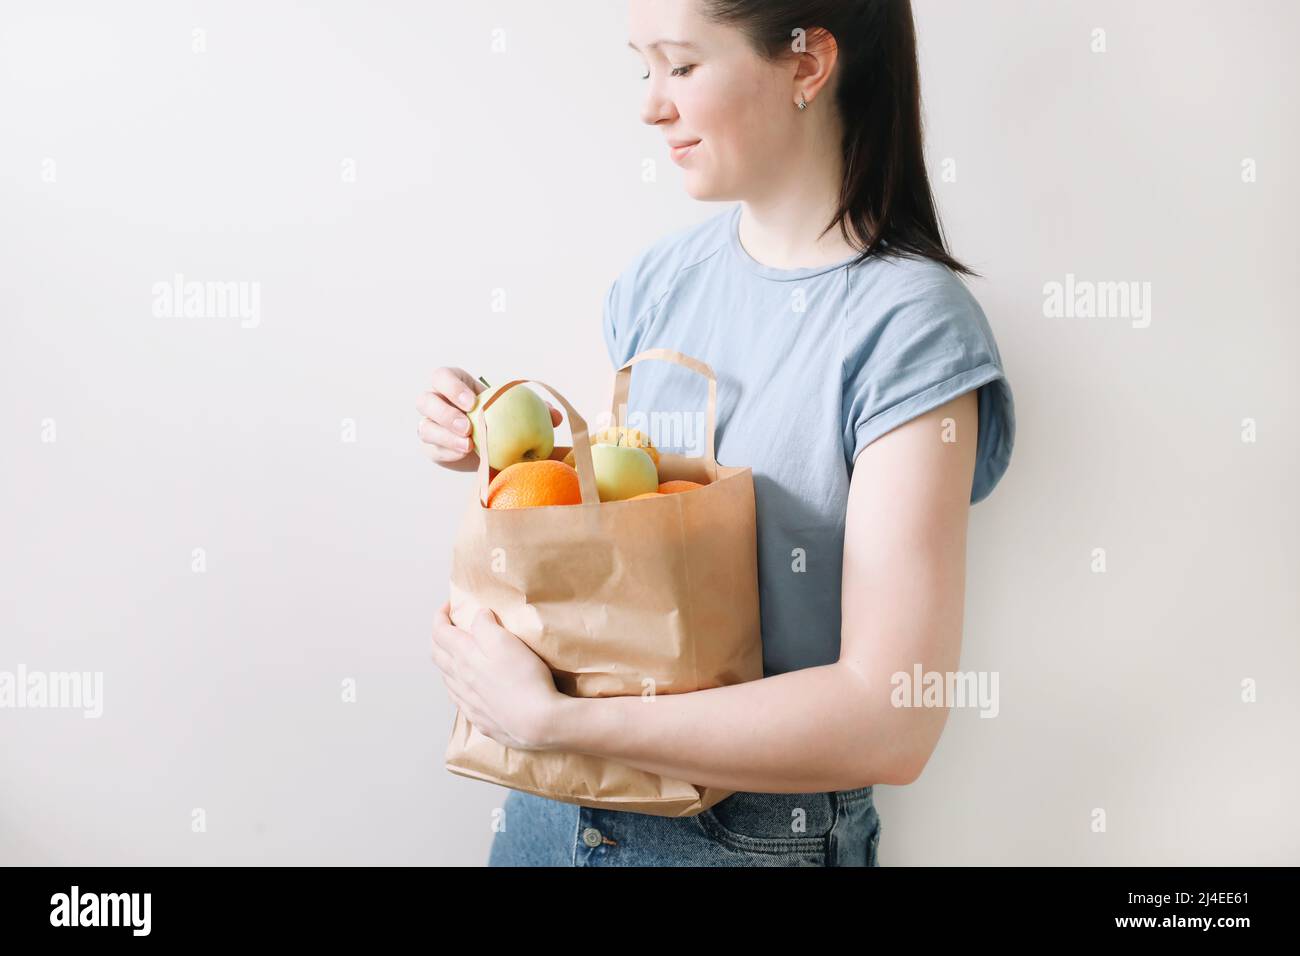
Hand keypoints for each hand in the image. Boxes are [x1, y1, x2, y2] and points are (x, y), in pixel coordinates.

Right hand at [416, 368, 561, 471]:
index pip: (443, 377)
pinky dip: (448, 452)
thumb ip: (537, 410)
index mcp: (453, 383)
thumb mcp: (516, 409)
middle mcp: (436, 401)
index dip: (453, 387)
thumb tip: (556, 417)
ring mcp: (430, 424)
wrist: (488, 441)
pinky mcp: (432, 446)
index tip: (473, 402)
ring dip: (445, 436)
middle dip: (445, 413)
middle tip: (469, 427)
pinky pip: (433, 448)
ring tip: (468, 445)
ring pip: (425, 427)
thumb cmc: (502, 417)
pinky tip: (464, 455)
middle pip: (426, 400)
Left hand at [432, 600, 566, 751]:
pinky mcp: (479, 718)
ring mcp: (467, 701)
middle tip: (448, 626)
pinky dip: (456, 684)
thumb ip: (486, 625)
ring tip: (457, 653)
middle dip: (438, 636)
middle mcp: (460, 679)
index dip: (441, 615)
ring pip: (446, 678)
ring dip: (446, 661)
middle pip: (437, 654)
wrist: (537, 722)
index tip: (450, 605)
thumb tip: (478, 616)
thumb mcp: (506, 641)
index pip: (440, 632)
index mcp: (464, 657)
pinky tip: (467, 685)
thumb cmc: (524, 678)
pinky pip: (458, 698)